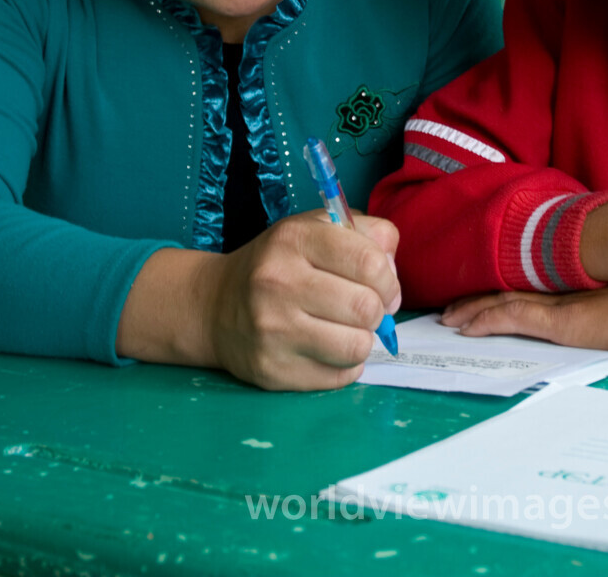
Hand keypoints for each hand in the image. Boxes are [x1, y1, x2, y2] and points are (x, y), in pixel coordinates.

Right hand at [207, 210, 401, 389]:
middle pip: (366, 308)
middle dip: (378, 312)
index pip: (370, 263)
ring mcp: (272, 331)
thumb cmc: (278, 265)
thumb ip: (366, 235)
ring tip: (347, 330)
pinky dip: (344, 366)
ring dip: (362, 341)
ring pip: (357, 347)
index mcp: (294, 240)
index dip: (389, 280)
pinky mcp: (271, 371)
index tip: (383, 286)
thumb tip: (393, 271)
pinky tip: (327, 349)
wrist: (214, 305)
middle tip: (366, 310)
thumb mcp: (316, 229)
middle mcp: (278, 283)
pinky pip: (338, 377)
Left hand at [439, 283, 607, 357]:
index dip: (503, 286)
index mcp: (581, 280)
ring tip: (448, 318)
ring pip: (503, 302)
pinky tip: (465, 328)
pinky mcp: (561, 320)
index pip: (531, 281)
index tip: (481, 291)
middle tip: (450, 306)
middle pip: (510, 287)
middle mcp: (564, 284)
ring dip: (472, 310)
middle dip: (478, 297)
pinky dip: (485, 321)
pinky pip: (511, 318)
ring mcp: (562, 301)